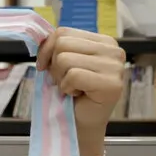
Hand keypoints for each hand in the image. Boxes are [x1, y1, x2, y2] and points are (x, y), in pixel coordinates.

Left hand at [35, 27, 125, 141]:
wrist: (80, 123)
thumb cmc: (71, 94)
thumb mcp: (62, 64)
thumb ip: (57, 48)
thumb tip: (39, 39)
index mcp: (103, 42)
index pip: (64, 31)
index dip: (46, 50)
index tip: (45, 66)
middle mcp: (113, 50)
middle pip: (62, 43)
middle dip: (53, 65)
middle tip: (63, 81)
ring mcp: (115, 67)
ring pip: (64, 59)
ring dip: (60, 78)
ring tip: (72, 88)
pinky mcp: (112, 84)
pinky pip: (73, 76)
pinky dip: (67, 88)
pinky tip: (77, 95)